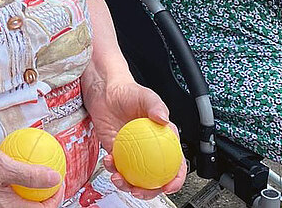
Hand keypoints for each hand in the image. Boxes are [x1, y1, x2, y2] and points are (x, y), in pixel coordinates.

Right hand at [0, 136, 64, 207]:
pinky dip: (20, 181)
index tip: (59, 179)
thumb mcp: (2, 164)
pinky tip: (23, 165)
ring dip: (33, 186)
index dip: (55, 196)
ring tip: (41, 169)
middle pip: (31, 206)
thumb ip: (29, 174)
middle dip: (46, 192)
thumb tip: (53, 178)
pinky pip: (10, 190)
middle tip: (53, 174)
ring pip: (21, 198)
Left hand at [83, 79, 185, 199]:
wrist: (105, 91)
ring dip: (126, 183)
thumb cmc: (128, 92)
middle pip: (155, 178)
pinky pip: (116, 166)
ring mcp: (133, 153)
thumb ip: (156, 106)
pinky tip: (108, 161)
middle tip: (139, 190)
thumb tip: (163, 119)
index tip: (169, 186)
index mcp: (163, 139)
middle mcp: (149, 149)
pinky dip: (112, 168)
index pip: (176, 163)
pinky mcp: (117, 152)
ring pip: (134, 177)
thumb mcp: (145, 96)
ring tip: (119, 178)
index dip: (176, 179)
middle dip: (149, 191)